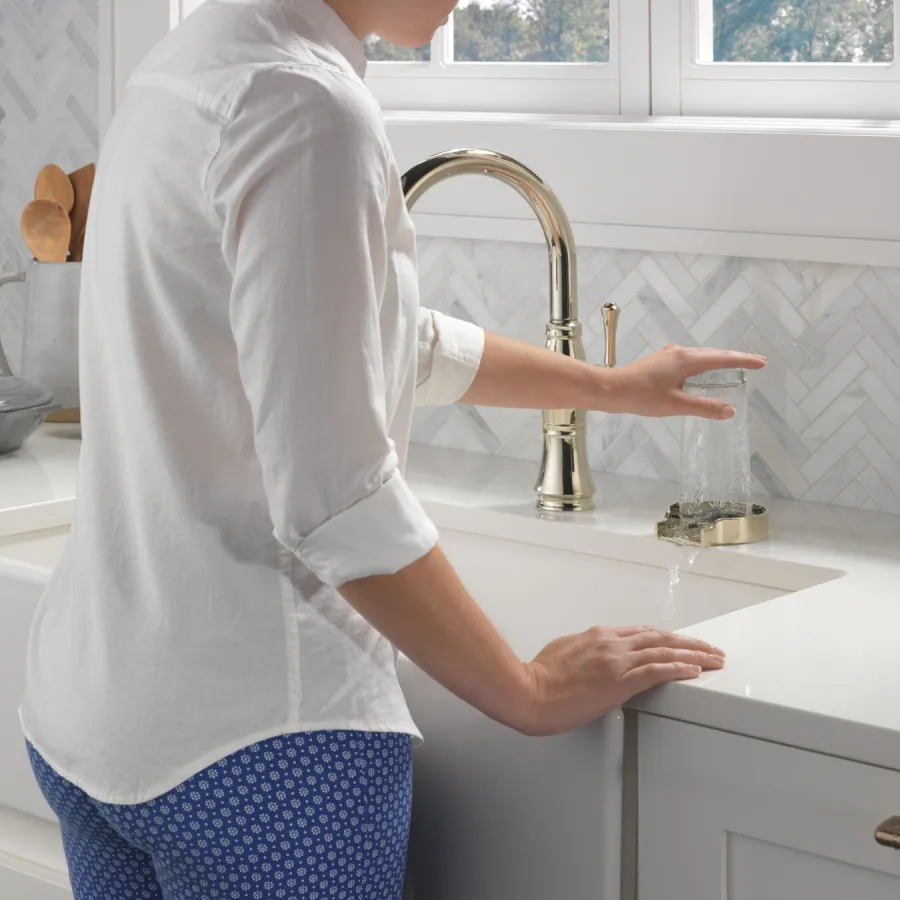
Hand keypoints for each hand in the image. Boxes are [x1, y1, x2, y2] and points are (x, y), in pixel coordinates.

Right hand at [520, 625, 724, 735]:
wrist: (529, 691)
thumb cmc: (539, 676)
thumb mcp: (563, 651)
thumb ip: (584, 650)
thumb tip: (593, 656)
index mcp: (598, 636)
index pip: (642, 633)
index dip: (666, 638)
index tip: (680, 643)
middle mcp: (611, 643)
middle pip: (660, 638)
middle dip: (690, 643)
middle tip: (711, 649)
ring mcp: (617, 661)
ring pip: (665, 652)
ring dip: (694, 655)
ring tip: (714, 659)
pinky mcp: (619, 681)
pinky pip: (657, 671)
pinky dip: (679, 669)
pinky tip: (694, 671)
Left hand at [603, 346, 765, 418]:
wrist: (611, 390)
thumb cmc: (641, 397)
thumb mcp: (676, 405)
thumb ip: (704, 408)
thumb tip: (729, 411)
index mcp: (686, 360)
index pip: (722, 358)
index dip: (743, 360)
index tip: (761, 362)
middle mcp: (678, 353)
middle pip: (712, 354)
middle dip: (733, 358)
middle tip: (753, 363)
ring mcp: (667, 356)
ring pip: (699, 357)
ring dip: (717, 361)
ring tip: (733, 367)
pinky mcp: (659, 362)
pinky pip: (688, 361)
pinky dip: (702, 365)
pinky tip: (701, 375)